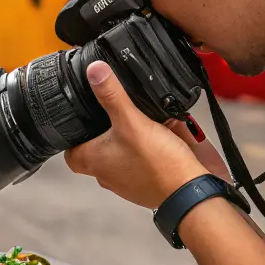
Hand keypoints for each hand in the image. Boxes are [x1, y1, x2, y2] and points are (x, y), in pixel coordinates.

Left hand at [64, 61, 224, 208]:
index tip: (77, 115)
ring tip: (143, 113)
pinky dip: (153, 139)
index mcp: (93, 161)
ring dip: (133, 130)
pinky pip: (145, 154)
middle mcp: (107, 172)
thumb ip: (113, 96)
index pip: (70, 147)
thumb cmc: (159, 166)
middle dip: (108, 124)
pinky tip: (164, 126)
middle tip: (115, 107)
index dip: (72, 131)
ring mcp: (128, 177)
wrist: (194, 192)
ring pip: (123, 148)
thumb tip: (95, 72)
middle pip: (98, 144)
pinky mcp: (149, 177)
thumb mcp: (132, 122)